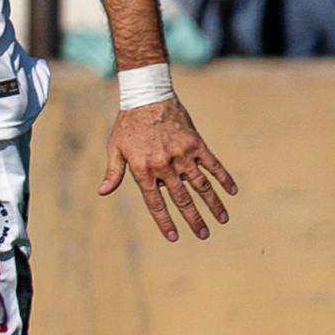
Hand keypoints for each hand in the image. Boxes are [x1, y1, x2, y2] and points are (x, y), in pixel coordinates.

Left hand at [98, 95, 236, 241]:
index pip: (155, 203)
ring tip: (222, 220)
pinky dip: (223, 178)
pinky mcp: (196, 145)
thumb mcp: (115, 148)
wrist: (147, 97)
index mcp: (144, 170)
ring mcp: (183, 156)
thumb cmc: (128, 125)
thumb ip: (113, 172)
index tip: (174, 236)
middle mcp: (165, 166)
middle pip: (182, 199)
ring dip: (213, 204)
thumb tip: (102, 192)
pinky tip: (232, 191)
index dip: (164, 221)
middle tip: (203, 235)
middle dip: (193, 219)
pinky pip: (213, 165)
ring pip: (201, 185)